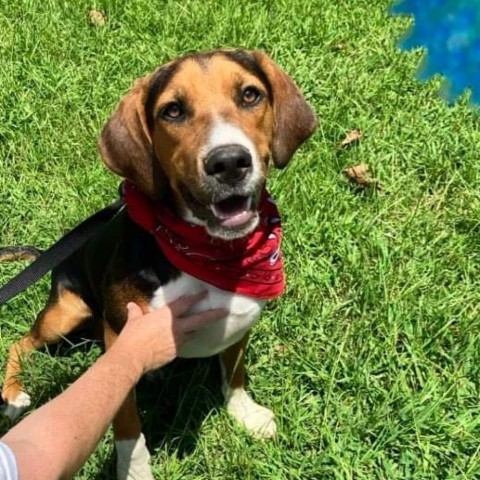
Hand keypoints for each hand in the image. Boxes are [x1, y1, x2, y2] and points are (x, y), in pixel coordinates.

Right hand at [112, 292, 226, 374]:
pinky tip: (182, 341)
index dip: (196, 297)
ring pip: (193, 333)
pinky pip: (183, 344)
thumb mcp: (134, 321)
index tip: (205, 293)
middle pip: (200, 319)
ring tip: (202, 326)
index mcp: (167, 315)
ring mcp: (178, 340)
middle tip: (225, 311)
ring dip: (197, 329)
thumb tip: (131, 305)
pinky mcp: (176, 352)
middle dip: (213, 314)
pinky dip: (184, 341)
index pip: (185, 303)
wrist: (132, 358)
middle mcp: (177, 326)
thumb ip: (135, 312)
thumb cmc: (132, 336)